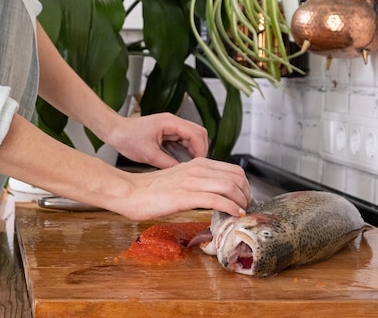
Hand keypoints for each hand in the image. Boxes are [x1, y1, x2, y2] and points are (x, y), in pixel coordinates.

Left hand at [105, 112, 208, 168]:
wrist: (114, 131)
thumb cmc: (127, 137)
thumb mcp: (149, 155)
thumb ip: (168, 163)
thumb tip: (181, 172)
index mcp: (170, 122)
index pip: (196, 134)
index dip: (201, 150)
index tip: (200, 163)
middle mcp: (172, 121)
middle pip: (198, 133)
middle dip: (201, 149)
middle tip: (198, 165)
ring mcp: (170, 126)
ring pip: (192, 137)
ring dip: (193, 150)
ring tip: (191, 166)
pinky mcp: (167, 132)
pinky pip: (182, 140)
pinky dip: (186, 150)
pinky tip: (183, 161)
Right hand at [112, 158, 250, 220]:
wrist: (130, 192)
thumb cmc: (151, 190)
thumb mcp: (180, 179)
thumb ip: (197, 182)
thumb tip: (214, 193)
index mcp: (197, 163)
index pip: (233, 169)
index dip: (245, 185)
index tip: (243, 199)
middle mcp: (197, 169)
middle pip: (236, 176)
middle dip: (246, 193)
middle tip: (245, 207)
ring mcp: (191, 182)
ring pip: (229, 186)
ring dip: (241, 201)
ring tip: (241, 212)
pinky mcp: (184, 196)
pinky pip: (216, 199)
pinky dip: (230, 208)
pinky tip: (233, 214)